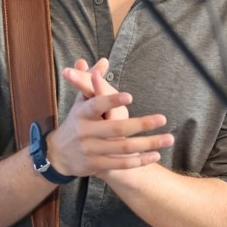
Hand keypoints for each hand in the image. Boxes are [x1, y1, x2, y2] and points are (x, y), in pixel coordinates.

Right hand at [48, 58, 171, 176]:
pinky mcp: (95, 166)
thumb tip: (104, 61)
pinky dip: (139, 161)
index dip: (111, 100)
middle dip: (142, 124)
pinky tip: (156, 155)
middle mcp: (85, 132)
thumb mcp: (80, 101)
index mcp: (81, 113)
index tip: (130, 96)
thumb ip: (92, 80)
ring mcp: (90, 150)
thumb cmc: (75, 122)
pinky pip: (121, 164)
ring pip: (123, 148)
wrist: (58, 155)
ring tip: (168, 138)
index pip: (96, 105)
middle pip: (117, 128)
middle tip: (163, 118)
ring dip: (148, 144)